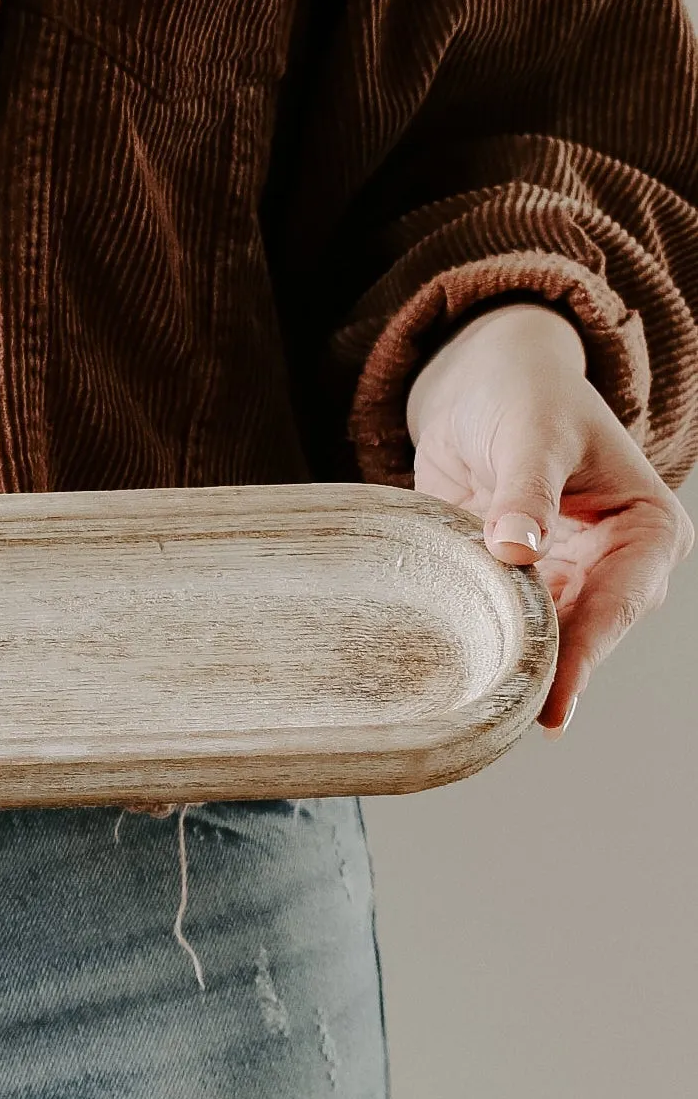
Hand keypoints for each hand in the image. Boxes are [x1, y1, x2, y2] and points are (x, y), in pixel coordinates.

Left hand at [406, 301, 692, 734]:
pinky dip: (478, 639)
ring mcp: (561, 577)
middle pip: (582, 634)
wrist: (481, 381)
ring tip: (474, 710)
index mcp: (648, 531)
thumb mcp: (532, 434)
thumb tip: (516, 551)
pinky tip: (450, 671)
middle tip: (501, 717)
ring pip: (541, 636)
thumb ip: (526, 492)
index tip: (553, 704)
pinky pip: (498, 618)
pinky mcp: (511, 579)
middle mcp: (613, 565)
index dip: (584, 654)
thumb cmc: (526, 395)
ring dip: (508, 663)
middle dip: (544, 671)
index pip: (618, 604)